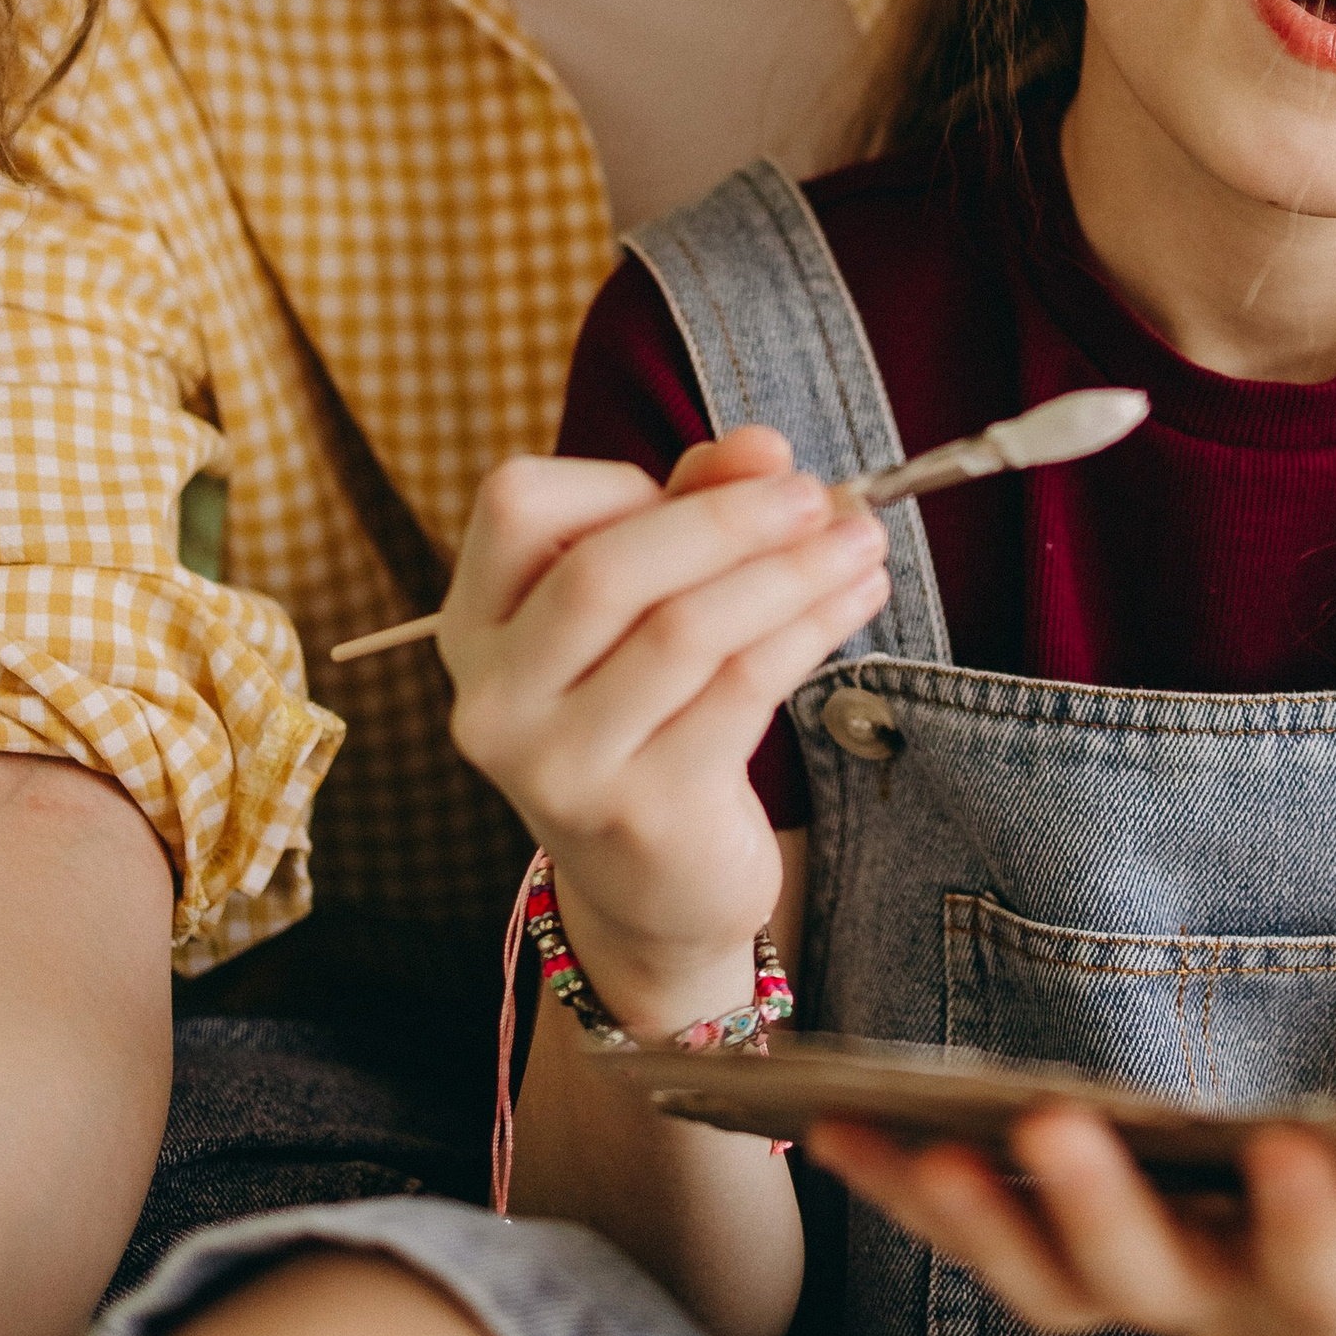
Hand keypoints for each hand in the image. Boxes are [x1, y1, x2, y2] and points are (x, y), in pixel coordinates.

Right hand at [438, 430, 886, 1033]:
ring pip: (684, 631)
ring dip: (790, 572)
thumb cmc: (649, 714)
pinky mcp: (641, 813)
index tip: (720, 482)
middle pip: (604, 570)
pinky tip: (856, 600)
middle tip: (817, 495)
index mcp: (474, 624)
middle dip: (726, 518)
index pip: (518, 505)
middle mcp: (494, 698)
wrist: (654, 888)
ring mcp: (559, 765)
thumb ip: (687, 510)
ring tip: (862, 542)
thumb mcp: (647, 604)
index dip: (622, 481)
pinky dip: (809, 629)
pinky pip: (739, 691)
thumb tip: (761, 447)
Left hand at [811, 1108, 1335, 1335]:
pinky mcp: (1106, 1277)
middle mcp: (1261, 1324)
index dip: (1318, 1228)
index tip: (1294, 1149)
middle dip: (1108, 1209)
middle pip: (1171, 1286)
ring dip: (982, 1214)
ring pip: (1058, 1282)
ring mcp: (1175, 1308)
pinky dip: (911, 1189)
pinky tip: (832, 1120)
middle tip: (1053, 1125)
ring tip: (913, 1138)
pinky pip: (992, 1246)